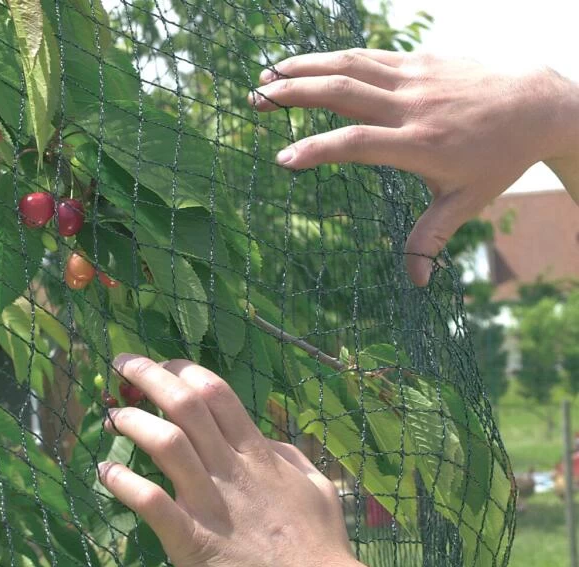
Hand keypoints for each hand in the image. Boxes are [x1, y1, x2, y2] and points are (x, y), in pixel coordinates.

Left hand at [98, 354, 402, 566]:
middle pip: (186, 405)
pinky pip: (152, 503)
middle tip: (124, 364)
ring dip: (134, 423)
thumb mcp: (316, 484)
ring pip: (166, 444)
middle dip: (150, 376)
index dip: (185, 370)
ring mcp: (209, 502)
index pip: (216, 393)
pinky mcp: (192, 539)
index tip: (164, 363)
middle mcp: (230, 468)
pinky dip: (124, 484)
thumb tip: (260, 438)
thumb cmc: (319, 540)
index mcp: (258, 452)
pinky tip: (105, 473)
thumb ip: (287, 454)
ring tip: (114, 415)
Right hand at [249, 49, 578, 284]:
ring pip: (351, 65)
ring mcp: (415, 77)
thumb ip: (432, 240)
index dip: (318, 149)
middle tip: (255, 100)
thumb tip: (418, 285)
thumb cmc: (500, 158)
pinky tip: (309, 63)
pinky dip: (333, 56)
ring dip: (305, 67)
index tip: (283, 159)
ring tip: (268, 74)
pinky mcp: (420, 60)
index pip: (358, 143)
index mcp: (421, 145)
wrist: (538, 104)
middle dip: (293, 94)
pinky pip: (369, 55)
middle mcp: (413, 106)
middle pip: (343, 92)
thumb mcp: (466, 202)